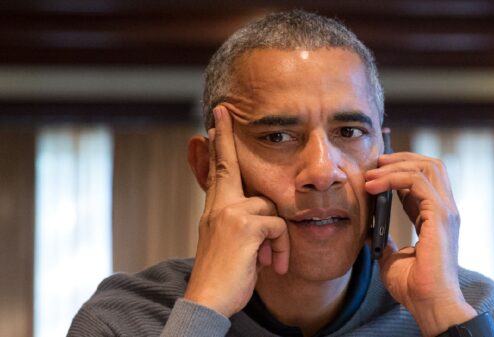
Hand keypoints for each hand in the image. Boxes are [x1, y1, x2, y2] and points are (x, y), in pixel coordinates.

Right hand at [184, 106, 289, 316]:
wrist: (209, 300)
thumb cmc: (225, 276)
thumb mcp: (232, 245)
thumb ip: (244, 223)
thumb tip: (266, 214)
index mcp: (215, 210)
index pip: (217, 170)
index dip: (217, 145)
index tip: (216, 121)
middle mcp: (218, 207)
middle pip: (228, 165)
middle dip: (225, 138)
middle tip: (221, 112)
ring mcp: (229, 213)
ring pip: (271, 207)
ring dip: (277, 238)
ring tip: (270, 260)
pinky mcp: (245, 226)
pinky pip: (278, 225)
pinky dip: (281, 247)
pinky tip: (273, 264)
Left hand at [365, 152, 475, 336]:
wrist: (428, 302)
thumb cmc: (413, 286)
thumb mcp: (391, 257)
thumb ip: (385, 239)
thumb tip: (371, 230)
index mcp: (435, 217)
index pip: (424, 179)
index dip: (400, 169)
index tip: (376, 170)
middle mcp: (445, 209)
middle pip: (431, 165)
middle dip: (402, 158)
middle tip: (375, 162)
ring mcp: (446, 210)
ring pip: (428, 167)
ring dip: (395, 166)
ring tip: (371, 174)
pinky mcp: (441, 215)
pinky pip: (417, 181)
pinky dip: (393, 178)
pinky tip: (374, 186)